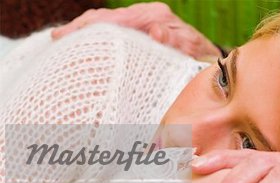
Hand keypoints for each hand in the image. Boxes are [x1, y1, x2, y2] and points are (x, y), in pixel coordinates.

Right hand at [51, 2, 221, 58]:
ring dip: (87, 31)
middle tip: (57, 40)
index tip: (66, 37)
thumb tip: (155, 30)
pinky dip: (99, 35)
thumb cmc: (200, 59)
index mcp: (155, 17)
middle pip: (107, 17)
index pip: (114, 19)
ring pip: (109, 22)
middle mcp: (148, 14)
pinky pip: (116, 30)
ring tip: (64, 41)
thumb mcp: (191, 52)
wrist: (210, 58)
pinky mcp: (144, 29)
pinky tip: (87, 43)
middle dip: (81, 27)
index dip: (89, 27)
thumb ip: (174, 43)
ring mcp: (145, 20)